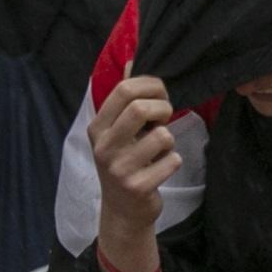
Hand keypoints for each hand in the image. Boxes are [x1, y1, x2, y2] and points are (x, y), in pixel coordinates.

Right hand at [90, 72, 179, 271]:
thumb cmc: (125, 163)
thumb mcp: (118, 131)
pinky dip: (174, 161)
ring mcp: (119, 169)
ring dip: (170, 140)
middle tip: (165, 118)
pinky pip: (172, 161)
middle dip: (163, 108)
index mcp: (97, 127)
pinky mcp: (138, 187)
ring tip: (160, 149)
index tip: (161, 95)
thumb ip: (125, 98)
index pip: (123, 90)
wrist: (123, 211)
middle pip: (140, 108)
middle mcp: (103, 147)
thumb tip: (132, 60)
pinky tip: (162, 169)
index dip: (151, 86)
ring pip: (162, 136)